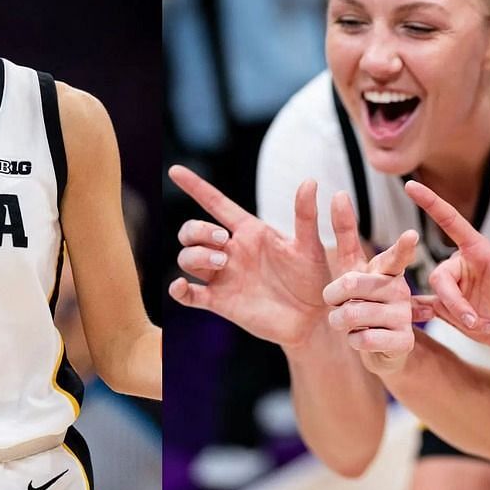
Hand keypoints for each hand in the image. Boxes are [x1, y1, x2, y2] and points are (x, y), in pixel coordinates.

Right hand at [168, 165, 329, 349]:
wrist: (313, 319)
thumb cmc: (313, 279)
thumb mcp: (310, 246)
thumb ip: (305, 216)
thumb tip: (310, 180)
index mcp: (250, 232)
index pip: (216, 203)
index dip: (195, 186)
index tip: (175, 170)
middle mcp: (232, 251)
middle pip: (194, 230)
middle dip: (199, 230)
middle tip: (223, 241)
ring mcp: (223, 277)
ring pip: (187, 258)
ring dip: (195, 255)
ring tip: (221, 263)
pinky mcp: (220, 302)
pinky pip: (189, 295)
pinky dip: (178, 290)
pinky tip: (180, 286)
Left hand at [322, 191, 427, 375]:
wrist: (379, 347)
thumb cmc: (362, 302)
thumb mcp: (351, 269)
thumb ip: (346, 234)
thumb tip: (340, 193)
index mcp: (387, 270)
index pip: (394, 257)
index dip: (402, 248)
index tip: (411, 236)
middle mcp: (399, 289)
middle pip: (354, 284)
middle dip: (333, 295)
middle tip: (334, 302)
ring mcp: (404, 315)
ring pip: (353, 314)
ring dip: (339, 321)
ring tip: (346, 324)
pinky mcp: (404, 341)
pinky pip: (363, 339)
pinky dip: (353, 340)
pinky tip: (361, 339)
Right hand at [404, 180, 489, 361]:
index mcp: (477, 251)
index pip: (450, 222)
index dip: (430, 202)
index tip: (410, 184)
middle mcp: (462, 267)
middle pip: (439, 276)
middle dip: (455, 301)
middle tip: (476, 320)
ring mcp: (454, 288)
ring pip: (438, 298)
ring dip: (458, 316)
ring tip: (483, 326)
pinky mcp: (447, 310)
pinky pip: (430, 311)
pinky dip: (434, 319)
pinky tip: (436, 324)